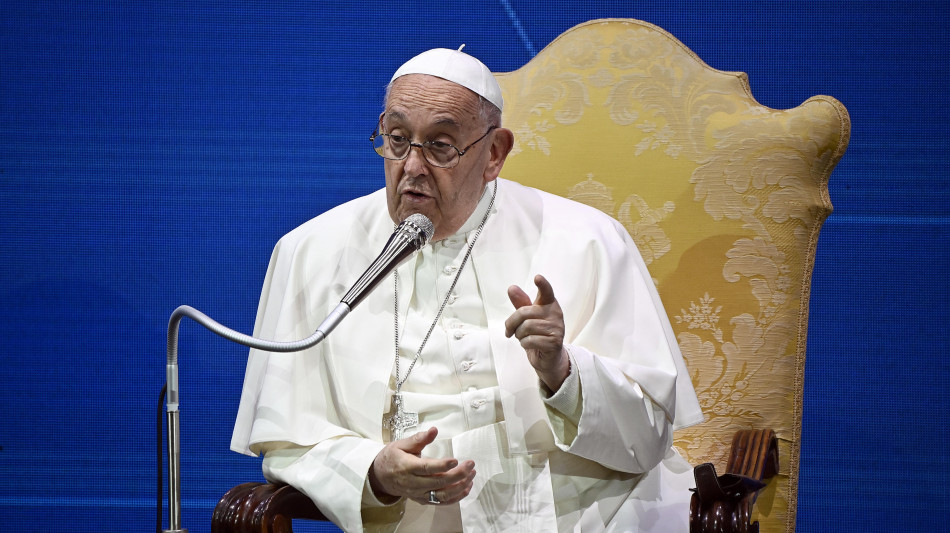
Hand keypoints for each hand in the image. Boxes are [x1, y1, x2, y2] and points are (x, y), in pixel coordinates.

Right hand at [369, 427, 475, 504]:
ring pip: (442, 494)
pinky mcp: (422, 500)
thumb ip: (419, 438)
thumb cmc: (392, 458)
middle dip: (457, 474)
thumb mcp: (401, 444)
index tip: (456, 460)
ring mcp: (418, 494)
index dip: (442, 465)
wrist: (380, 477)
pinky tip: (466, 488)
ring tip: (471, 475)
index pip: (427, 468)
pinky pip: (441, 502)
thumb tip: (434, 430)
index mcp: (407, 467)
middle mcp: (413, 483)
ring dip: (459, 486)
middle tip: (470, 464)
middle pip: (438, 482)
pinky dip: (456, 497)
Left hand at [505, 274, 569, 390]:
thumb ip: (520, 303)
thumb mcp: (527, 318)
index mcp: (549, 305)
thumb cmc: (537, 334)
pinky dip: (524, 344)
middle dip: (512, 323)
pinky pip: (530, 340)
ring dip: (519, 335)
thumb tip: (512, 288)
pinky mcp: (554, 342)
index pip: (547, 292)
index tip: (537, 278)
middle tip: (509, 330)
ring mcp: (557, 328)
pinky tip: (529, 345)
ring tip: (523, 337)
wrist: (549, 357)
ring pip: (526, 328)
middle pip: (525, 313)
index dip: (543, 284)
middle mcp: (556, 314)